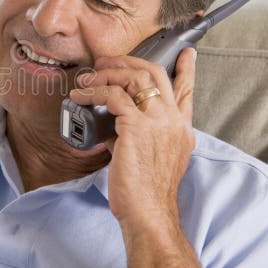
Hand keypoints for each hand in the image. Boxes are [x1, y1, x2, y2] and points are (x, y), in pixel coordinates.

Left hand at [69, 48, 196, 228]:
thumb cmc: (146, 194)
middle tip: (107, 62)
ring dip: (107, 73)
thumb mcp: (152, 160)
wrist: (150, 214)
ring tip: (89, 77)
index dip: (186, 70)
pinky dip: (93, 92)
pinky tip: (80, 95)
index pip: (187, 92)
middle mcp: (174, 122)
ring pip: (134, 78)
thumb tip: (116, 127)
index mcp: (181, 130)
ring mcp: (158, 122)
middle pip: (157, 74)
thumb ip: (141, 137)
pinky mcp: (137, 126)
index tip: (187, 53)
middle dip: (129, 62)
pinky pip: (113, 96)